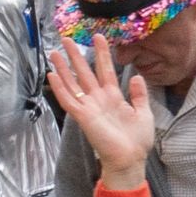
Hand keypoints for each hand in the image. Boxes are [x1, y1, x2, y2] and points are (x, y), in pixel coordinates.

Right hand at [47, 38, 154, 183]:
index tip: (99, 37)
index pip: (106, 70)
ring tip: (54, 52)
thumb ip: (139, 95)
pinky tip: (52, 75)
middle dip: (76, 56)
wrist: (131, 158)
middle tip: (66, 39)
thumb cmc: (137, 139)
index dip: (102, 54)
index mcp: (114, 97)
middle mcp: (99, 99)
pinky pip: (68, 100)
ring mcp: (89, 107)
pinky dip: (60, 88)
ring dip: (62, 68)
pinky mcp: (83, 117)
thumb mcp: (144, 113)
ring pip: (72, 83)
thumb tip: (136, 76)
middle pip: (85, 73)